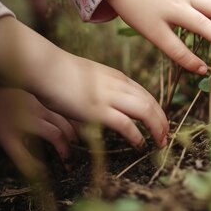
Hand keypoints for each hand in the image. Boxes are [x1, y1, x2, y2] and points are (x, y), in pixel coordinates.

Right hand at [0, 16, 168, 147]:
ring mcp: (109, 97)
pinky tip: (139, 144)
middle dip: (162, 121)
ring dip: (156, 128)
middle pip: (150, 103)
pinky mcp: (97, 109)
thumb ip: (103, 88)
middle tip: (166, 136)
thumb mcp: (91, 77)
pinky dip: (136, 135)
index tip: (161, 123)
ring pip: (145, 111)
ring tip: (159, 142)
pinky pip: (125, 124)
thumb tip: (107, 104)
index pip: (145, 94)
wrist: (45, 66)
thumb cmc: (61, 73)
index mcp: (117, 77)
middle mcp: (118, 85)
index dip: (157, 110)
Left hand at [0, 86, 76, 176]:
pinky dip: (69, 117)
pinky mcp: (42, 96)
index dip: (65, 150)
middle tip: (74, 152)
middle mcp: (43, 110)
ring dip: (74, 128)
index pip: (57, 136)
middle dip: (73, 140)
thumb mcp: (6, 141)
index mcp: (35, 122)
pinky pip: (61, 108)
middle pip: (66, 125)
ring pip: (66, 114)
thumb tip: (42, 174)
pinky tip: (70, 123)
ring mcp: (44, 101)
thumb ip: (24, 159)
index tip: (67, 162)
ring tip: (76, 140)